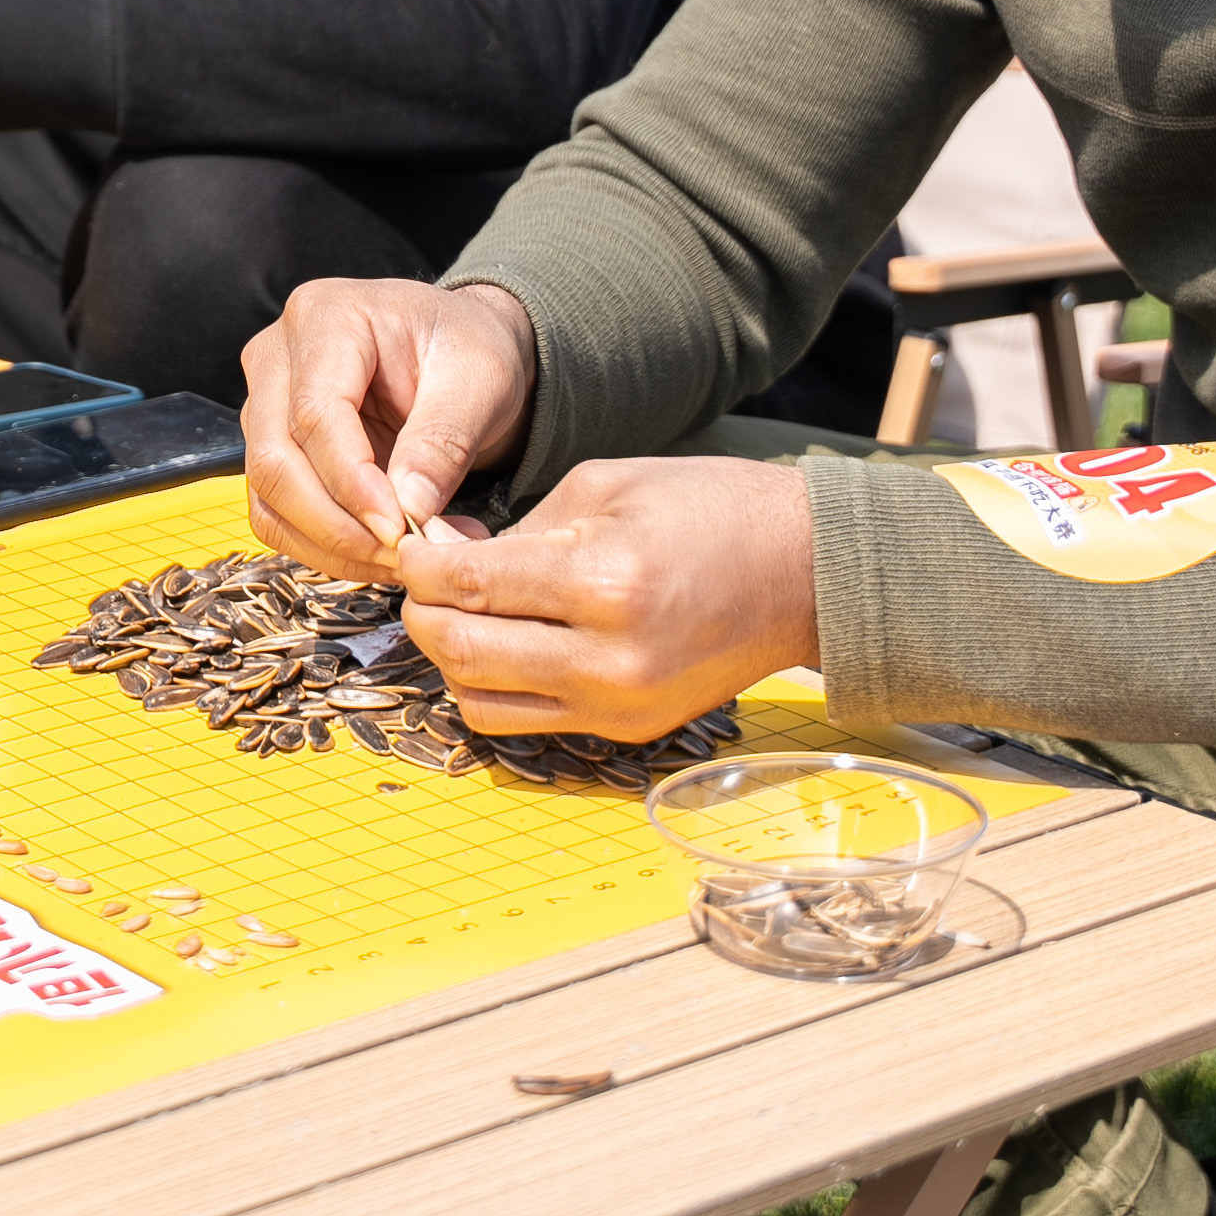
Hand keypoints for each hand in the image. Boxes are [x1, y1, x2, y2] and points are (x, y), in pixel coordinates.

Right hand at [239, 278, 541, 581]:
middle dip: (339, 526)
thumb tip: (410, 509)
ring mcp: (266, 405)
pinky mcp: (272, 449)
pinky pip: (278, 516)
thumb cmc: (466, 348)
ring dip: (333, 546)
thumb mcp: (479, 378)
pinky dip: (327, 549)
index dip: (353, 482)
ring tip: (407, 558)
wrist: (456, 351)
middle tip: (406, 555)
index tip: (401, 530)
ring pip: (269, 498)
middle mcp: (277, 356)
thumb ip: (443, 440)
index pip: (315, 414)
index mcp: (326, 316)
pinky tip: (384, 552)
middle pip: (276, 461)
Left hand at [396, 456, 817, 739]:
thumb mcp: (605, 486)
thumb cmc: (711, 510)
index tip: (411, 546)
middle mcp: (607, 657)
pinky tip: (505, 643)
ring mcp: (618, 704)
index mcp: (603, 580)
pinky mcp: (627, 729)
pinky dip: (495, 686)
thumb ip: (518, 529)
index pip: (467, 586)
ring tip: (462, 613)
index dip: (419, 566)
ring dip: (452, 656)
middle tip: (425, 581)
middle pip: (460, 650)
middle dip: (423, 612)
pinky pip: (525, 721)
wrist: (804, 573)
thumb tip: (443, 556)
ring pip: (480, 700)